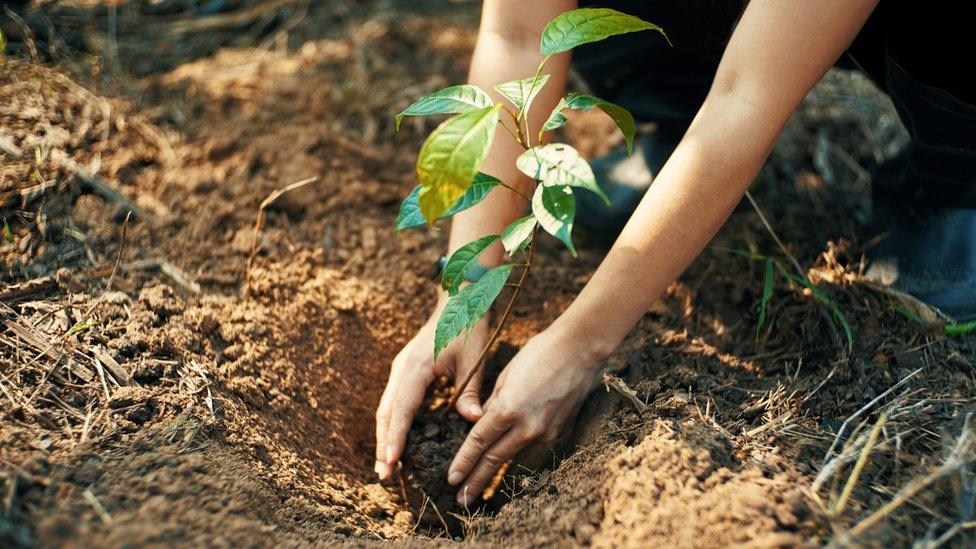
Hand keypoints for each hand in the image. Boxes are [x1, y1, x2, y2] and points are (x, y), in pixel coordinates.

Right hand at [374, 298, 489, 480]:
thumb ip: (470, 392)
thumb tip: (473, 421)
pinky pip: (394, 402)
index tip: (391, 461)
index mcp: (416, 367)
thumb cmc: (468, 328)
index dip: (395, 436)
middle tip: (383, 475)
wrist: (458, 301)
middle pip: (386, 412)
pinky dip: (393, 424)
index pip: (402, 408)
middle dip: (383, 444)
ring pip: (387, 408)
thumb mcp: (474, 360)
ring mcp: (400, 370)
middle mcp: (402, 369)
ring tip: (386, 466)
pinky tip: (397, 443)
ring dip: (385, 436)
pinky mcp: (405, 372)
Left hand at [446, 324, 605, 505]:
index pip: (479, 442)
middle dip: (475, 481)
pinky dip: (516, 450)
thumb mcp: (506, 376)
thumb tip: (482, 423)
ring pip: (513, 454)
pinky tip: (505, 458)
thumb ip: (493, 404)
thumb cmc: (539, 354)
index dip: (464, 462)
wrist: (580, 350)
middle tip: (460, 500)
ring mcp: (545, 431)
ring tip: (478, 488)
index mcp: (509, 409)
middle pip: (495, 459)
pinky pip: (531, 444)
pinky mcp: (558, 431)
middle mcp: (528, 426)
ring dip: (494, 471)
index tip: (451, 479)